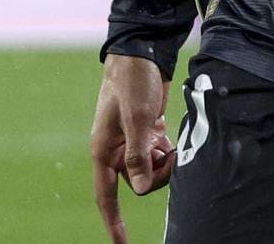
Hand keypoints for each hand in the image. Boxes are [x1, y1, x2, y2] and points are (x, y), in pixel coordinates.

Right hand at [90, 54, 174, 243]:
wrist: (141, 52)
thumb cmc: (132, 81)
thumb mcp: (137, 116)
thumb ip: (139, 153)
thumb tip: (142, 189)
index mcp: (103, 150)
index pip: (106, 195)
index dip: (114, 221)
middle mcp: (115, 150)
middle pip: (138, 182)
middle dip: (156, 176)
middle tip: (168, 154)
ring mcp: (131, 142)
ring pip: (150, 170)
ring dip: (164, 162)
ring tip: (169, 141)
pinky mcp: (146, 133)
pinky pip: (157, 156)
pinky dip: (167, 152)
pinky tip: (170, 136)